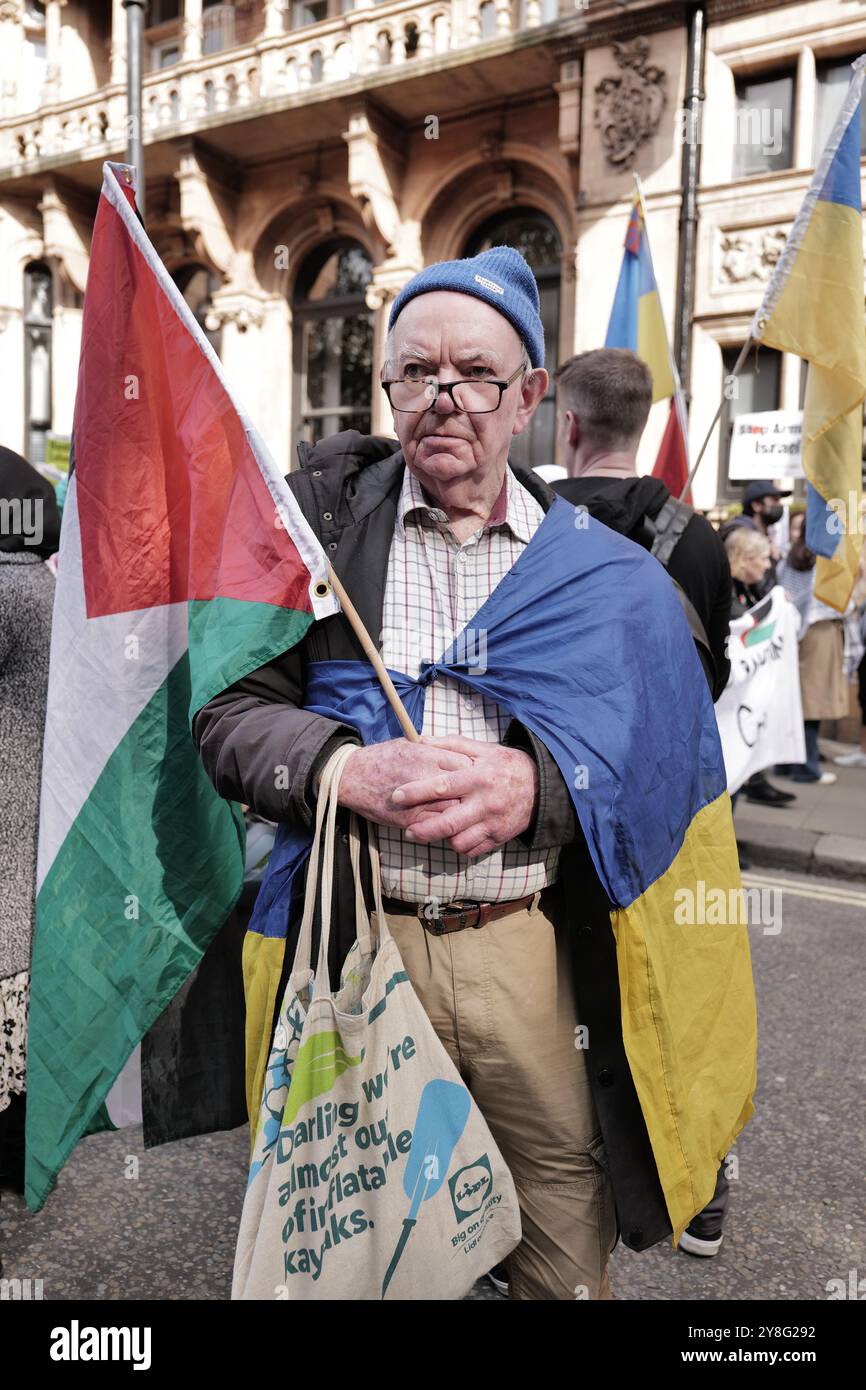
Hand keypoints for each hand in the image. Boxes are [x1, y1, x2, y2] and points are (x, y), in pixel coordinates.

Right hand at [337, 739, 471, 829]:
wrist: (350, 777)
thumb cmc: (380, 758)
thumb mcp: (407, 744)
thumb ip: (433, 750)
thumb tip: (457, 753)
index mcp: (425, 755)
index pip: (465, 764)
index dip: (471, 771)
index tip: (471, 775)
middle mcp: (423, 777)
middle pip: (462, 788)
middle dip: (469, 793)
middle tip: (471, 795)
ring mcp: (417, 800)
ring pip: (452, 809)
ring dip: (458, 810)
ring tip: (461, 810)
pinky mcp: (409, 819)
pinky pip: (436, 825)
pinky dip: (443, 824)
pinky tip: (445, 820)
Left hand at [391, 734, 537, 856]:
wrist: (541, 786)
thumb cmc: (506, 765)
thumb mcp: (483, 749)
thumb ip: (452, 745)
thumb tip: (422, 740)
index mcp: (478, 778)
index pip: (442, 786)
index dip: (416, 792)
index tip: (396, 796)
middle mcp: (485, 803)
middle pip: (448, 823)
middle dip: (423, 830)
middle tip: (408, 831)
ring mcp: (493, 823)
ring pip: (459, 841)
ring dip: (443, 839)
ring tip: (434, 831)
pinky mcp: (499, 837)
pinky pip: (473, 850)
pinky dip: (461, 846)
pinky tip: (455, 836)